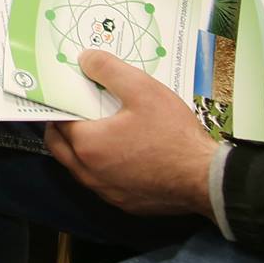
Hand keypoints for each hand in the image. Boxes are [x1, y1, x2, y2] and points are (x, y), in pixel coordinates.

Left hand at [44, 50, 217, 216]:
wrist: (205, 179)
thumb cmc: (172, 133)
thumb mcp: (142, 89)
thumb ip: (108, 70)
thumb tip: (85, 59)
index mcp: (88, 145)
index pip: (58, 121)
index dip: (62, 103)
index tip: (69, 92)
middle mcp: (90, 174)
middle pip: (59, 147)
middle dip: (62, 126)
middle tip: (77, 109)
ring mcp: (106, 192)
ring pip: (78, 168)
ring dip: (79, 148)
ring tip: (99, 127)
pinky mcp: (124, 203)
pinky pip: (100, 183)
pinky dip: (100, 166)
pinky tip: (120, 152)